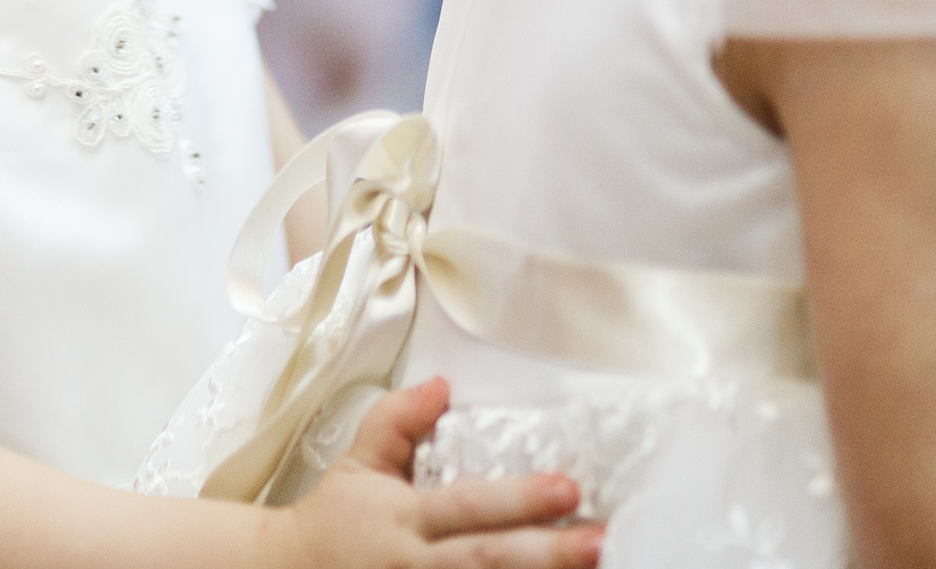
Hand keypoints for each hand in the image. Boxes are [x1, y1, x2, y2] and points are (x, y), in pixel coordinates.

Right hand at [267, 378, 601, 568]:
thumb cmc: (334, 520)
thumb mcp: (358, 462)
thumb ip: (396, 419)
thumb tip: (441, 384)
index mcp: (404, 517)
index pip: (467, 505)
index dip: (518, 499)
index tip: (568, 488)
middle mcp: (417, 563)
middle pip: (489, 559)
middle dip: (548, 553)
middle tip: (601, 540)